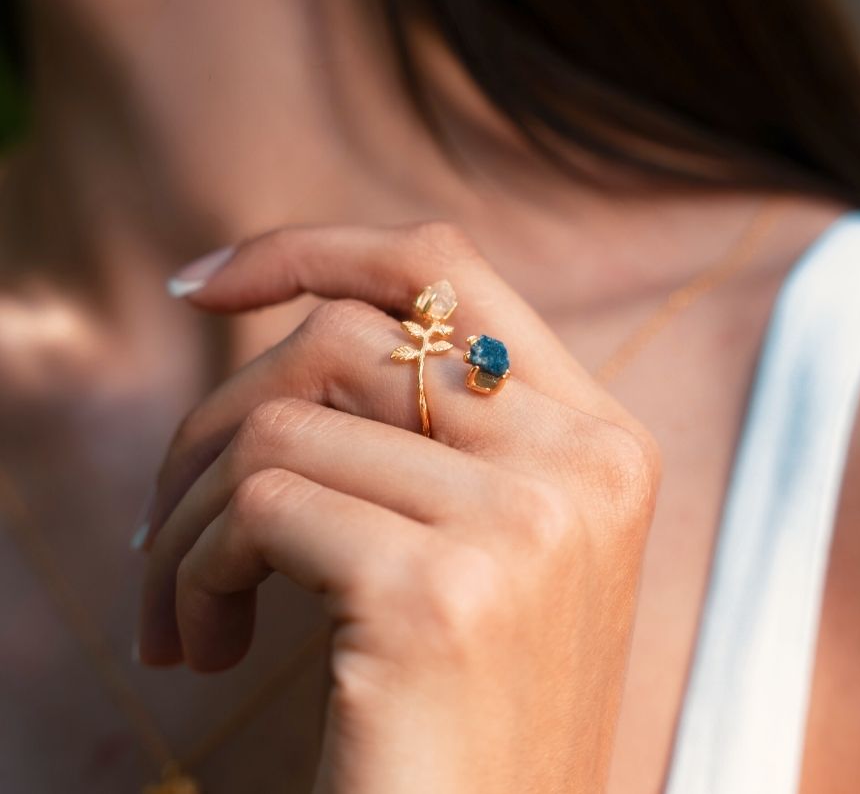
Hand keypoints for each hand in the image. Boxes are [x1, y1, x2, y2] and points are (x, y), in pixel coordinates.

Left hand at [137, 222, 659, 793]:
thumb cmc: (466, 708)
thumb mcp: (488, 544)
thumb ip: (430, 429)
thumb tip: (293, 321)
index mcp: (597, 438)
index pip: (446, 267)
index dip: (317, 249)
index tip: (206, 282)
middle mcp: (579, 463)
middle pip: (341, 340)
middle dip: (216, 418)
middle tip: (165, 519)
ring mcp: (520, 523)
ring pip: (282, 424)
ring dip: (192, 513)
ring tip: (186, 602)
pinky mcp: (437, 594)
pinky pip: (258, 508)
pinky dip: (195, 569)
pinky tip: (207, 645)